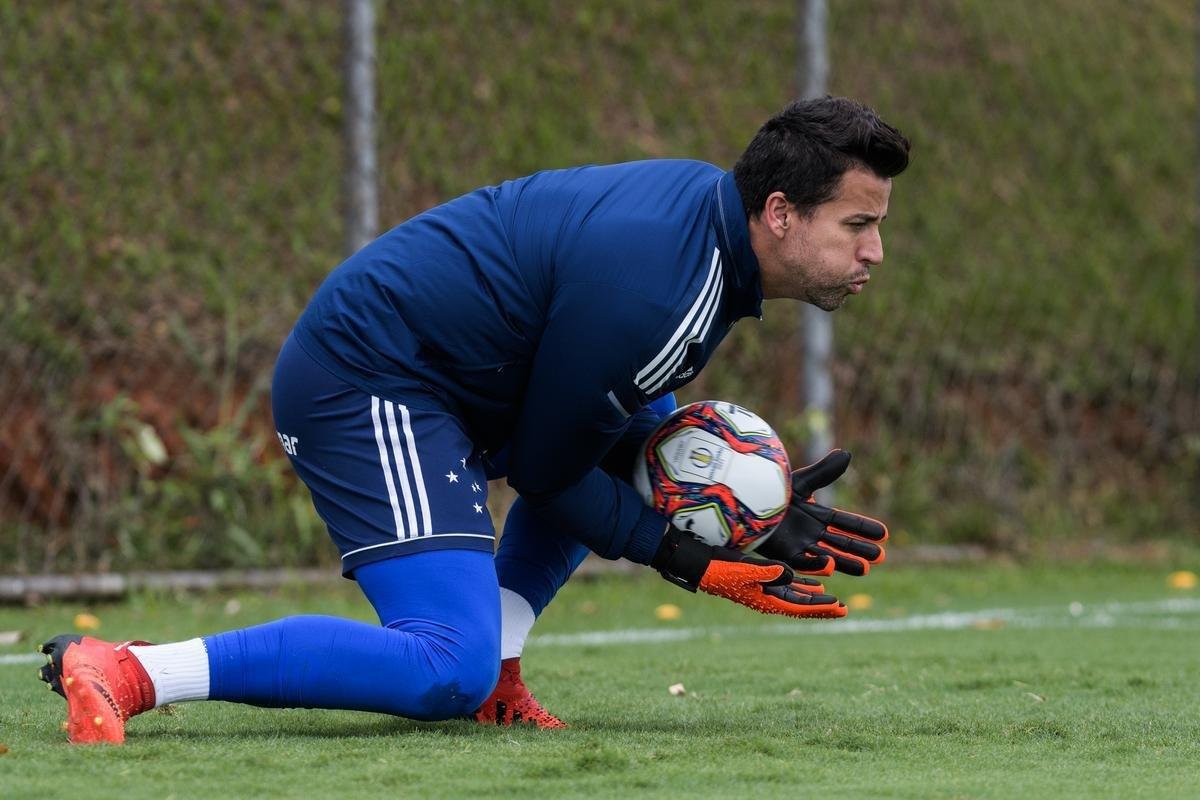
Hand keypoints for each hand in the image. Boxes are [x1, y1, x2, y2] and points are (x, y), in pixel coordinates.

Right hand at [651, 525, 846, 618]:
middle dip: (822, 606)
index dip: (821, 608)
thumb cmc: (721, 570)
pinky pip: (786, 584)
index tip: (841, 608)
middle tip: (844, 609)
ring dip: (813, 596)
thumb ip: (770, 572)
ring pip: (796, 595)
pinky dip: (800, 584)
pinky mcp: (760, 578)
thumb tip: (790, 573)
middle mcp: (768, 597)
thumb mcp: (746, 571)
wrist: (702, 565)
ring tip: (831, 597)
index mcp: (766, 601)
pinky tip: (813, 583)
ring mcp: (764, 589)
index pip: (800, 607)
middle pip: (802, 605)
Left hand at [756, 450, 888, 576]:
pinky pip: (802, 562)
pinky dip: (816, 564)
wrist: (744, 498)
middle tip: (880, 556)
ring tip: (864, 569)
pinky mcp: (782, 554)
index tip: (884, 534)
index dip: (863, 528)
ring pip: (827, 556)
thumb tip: (847, 454)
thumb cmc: (769, 489)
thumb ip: (824, 472)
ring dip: (845, 562)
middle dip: (859, 549)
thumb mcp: (801, 481)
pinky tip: (831, 564)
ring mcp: (797, 545)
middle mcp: (809, 532)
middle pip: (840, 543)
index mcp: (815, 515)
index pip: (844, 523)